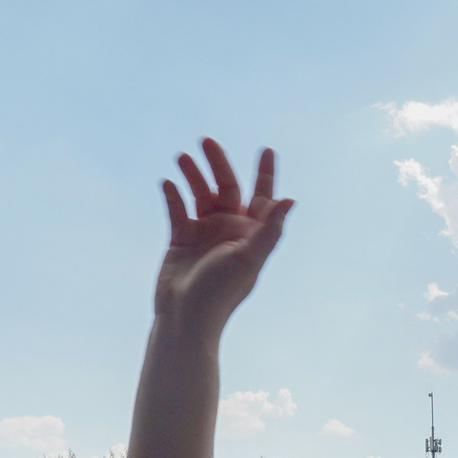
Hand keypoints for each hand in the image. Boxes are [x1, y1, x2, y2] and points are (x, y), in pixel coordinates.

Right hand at [155, 140, 293, 339]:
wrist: (186, 316)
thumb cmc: (222, 292)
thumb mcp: (249, 258)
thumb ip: (269, 230)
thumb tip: (290, 200)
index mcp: (251, 234)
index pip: (262, 197)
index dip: (265, 174)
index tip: (267, 149)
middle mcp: (230, 230)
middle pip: (227, 188)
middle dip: (218, 164)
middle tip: (206, 141)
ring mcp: (205, 233)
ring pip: (200, 194)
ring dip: (192, 175)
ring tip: (182, 158)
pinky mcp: (181, 238)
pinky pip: (177, 209)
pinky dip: (173, 195)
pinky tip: (167, 182)